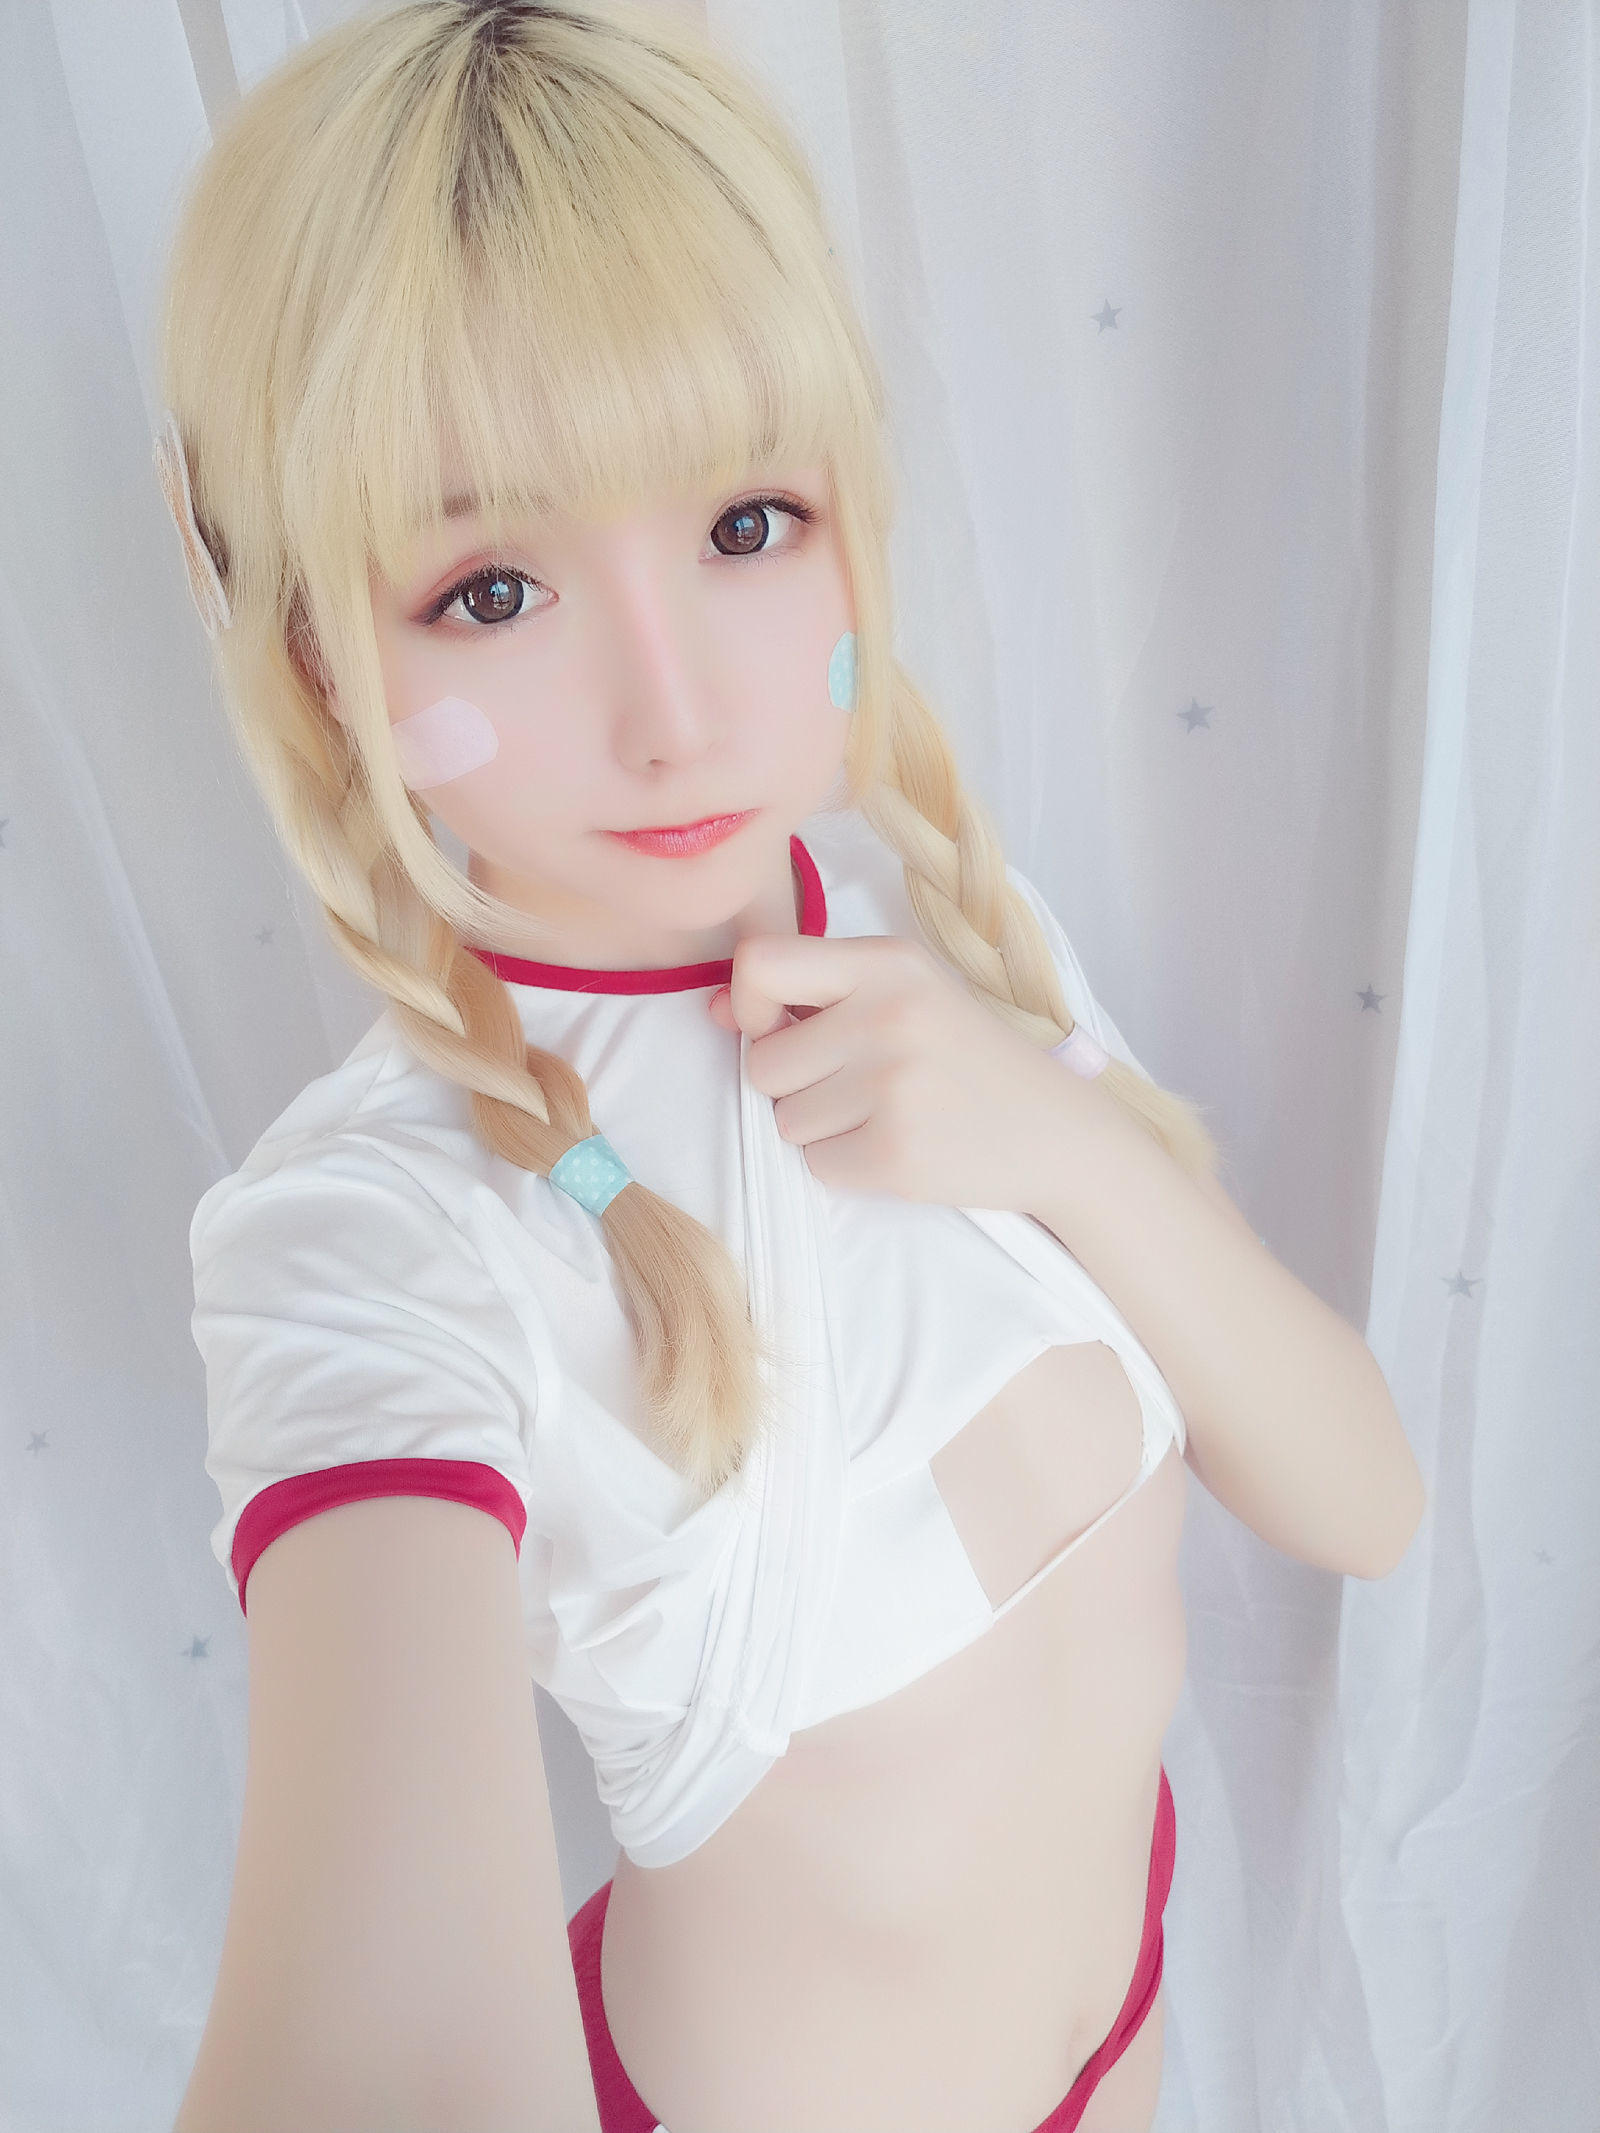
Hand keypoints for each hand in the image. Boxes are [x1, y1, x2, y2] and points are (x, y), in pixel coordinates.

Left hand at [706, 932, 1079, 1208]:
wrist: (1056, 1131)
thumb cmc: (964, 1057)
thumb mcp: (903, 995)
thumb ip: (808, 993)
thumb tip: (714, 1010)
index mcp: (887, 963)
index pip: (759, 963)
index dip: (747, 1003)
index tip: (777, 1026)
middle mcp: (887, 1015)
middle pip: (761, 1063)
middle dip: (793, 1084)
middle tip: (859, 1083)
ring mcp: (892, 1087)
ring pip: (784, 1120)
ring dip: (820, 1127)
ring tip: (885, 1113)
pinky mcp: (894, 1154)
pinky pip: (817, 1166)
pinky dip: (847, 1165)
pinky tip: (898, 1145)